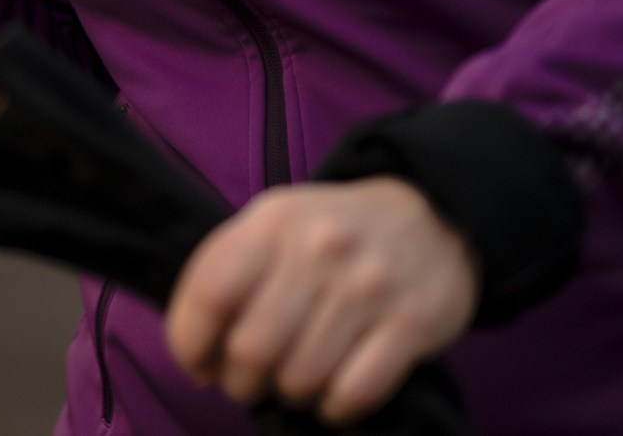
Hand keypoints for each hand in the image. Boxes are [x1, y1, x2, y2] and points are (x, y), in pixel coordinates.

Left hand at [164, 179, 477, 425]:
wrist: (432, 213)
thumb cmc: (332, 233)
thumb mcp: (274, 225)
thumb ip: (229, 275)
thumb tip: (198, 358)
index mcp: (274, 222)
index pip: (210, 292)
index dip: (189, 342)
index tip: (198, 363)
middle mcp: (319, 250)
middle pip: (252, 348)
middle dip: (241, 381)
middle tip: (251, 379)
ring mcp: (369, 287)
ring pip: (301, 378)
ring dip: (289, 394)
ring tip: (295, 380)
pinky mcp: (412, 323)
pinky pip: (354, 392)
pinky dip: (334, 408)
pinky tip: (332, 394)